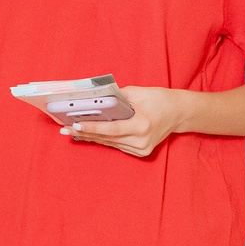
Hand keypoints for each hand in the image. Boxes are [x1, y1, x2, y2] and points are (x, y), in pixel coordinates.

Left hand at [62, 85, 191, 158]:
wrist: (179, 113)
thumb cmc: (160, 99)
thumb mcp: (138, 93)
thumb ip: (117, 97)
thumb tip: (96, 100)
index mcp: (142, 125)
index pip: (111, 129)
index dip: (92, 128)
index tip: (75, 125)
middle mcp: (141, 141)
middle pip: (107, 138)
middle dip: (85, 133)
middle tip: (65, 128)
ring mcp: (141, 149)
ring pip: (110, 143)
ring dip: (91, 137)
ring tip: (71, 131)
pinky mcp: (140, 152)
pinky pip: (117, 145)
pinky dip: (103, 139)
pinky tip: (88, 134)